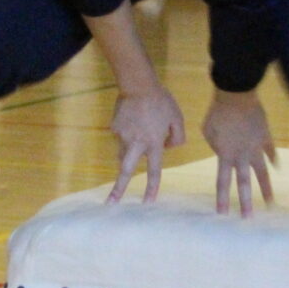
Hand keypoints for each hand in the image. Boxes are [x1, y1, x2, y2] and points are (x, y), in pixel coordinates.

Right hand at [107, 88, 185, 204]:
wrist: (138, 84)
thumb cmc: (161, 101)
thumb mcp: (177, 118)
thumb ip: (177, 137)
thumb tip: (168, 148)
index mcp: (153, 143)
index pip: (153, 170)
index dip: (151, 188)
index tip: (148, 203)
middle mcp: (135, 143)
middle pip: (125, 170)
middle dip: (118, 188)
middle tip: (111, 202)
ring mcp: (122, 135)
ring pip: (122, 153)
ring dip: (126, 156)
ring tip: (133, 142)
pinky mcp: (114, 127)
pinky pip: (120, 136)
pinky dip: (126, 133)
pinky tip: (132, 119)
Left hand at [202, 90, 276, 216]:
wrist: (235, 96)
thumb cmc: (217, 113)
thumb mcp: (208, 131)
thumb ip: (215, 144)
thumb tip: (221, 149)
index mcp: (225, 156)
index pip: (223, 182)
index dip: (223, 198)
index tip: (223, 213)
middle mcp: (242, 156)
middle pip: (245, 183)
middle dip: (246, 202)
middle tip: (248, 218)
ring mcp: (256, 147)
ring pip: (262, 172)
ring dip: (266, 188)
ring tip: (271, 203)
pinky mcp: (265, 137)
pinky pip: (271, 150)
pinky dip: (273, 158)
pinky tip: (277, 167)